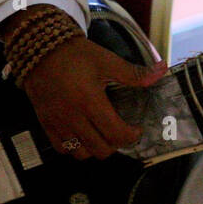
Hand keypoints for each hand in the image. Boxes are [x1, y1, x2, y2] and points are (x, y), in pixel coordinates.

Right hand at [19, 36, 166, 160]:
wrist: (41, 50)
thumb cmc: (75, 55)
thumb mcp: (107, 60)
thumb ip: (134, 73)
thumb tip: (161, 71)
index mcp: (90, 101)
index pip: (115, 134)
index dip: (131, 136)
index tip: (136, 129)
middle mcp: (72, 116)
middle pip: (100, 149)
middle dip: (116, 144)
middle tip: (121, 131)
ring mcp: (57, 122)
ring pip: (80, 153)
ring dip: (95, 148)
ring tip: (103, 134)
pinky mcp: (45, 123)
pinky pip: (62, 148)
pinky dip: (75, 147)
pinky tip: (83, 134)